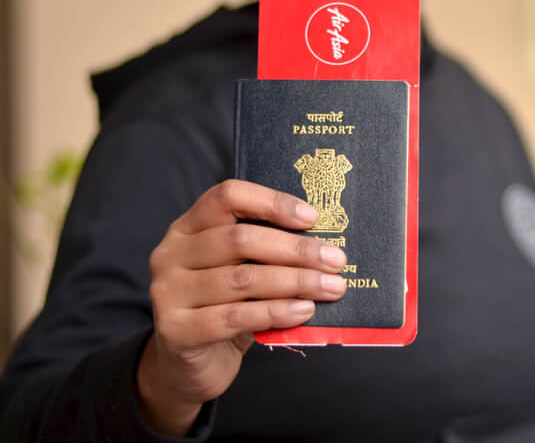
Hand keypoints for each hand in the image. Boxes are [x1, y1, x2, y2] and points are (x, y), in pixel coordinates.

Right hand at [136, 180, 346, 435]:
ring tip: (330, 288)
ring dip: (295, 282)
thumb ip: (266, 253)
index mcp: (188, 227)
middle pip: (240, 240)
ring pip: (242, 279)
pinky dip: (276, 311)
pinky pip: (235, 316)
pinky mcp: (176, 330)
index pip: (227, 197)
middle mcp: (171, 254)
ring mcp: (168, 292)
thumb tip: (325, 244)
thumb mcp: (240, 271)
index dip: (272, 203)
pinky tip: (303, 310)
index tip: (312, 218)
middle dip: (296, 250)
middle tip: (336, 260)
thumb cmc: (223, 308)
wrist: (188, 367)